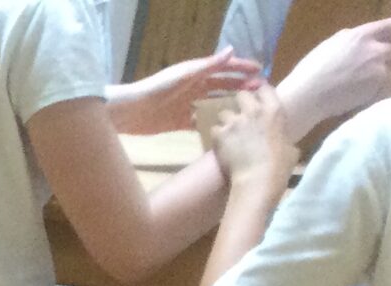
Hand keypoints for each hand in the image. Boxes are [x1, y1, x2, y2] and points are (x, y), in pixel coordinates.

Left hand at [105, 50, 260, 133]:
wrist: (130, 112)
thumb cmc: (157, 89)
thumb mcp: (185, 75)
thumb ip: (208, 65)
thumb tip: (232, 50)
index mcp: (196, 74)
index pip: (224, 68)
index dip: (241, 68)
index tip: (260, 71)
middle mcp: (193, 88)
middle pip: (221, 87)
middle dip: (240, 88)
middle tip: (260, 93)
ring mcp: (187, 106)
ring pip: (213, 105)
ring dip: (228, 107)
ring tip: (247, 113)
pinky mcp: (179, 122)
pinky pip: (199, 123)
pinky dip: (211, 125)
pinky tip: (225, 131)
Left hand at [211, 84, 297, 188]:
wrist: (257, 178)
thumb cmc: (279, 165)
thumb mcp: (289, 145)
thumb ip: (280, 134)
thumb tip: (278, 137)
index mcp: (274, 110)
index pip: (264, 88)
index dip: (259, 93)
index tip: (257, 99)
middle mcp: (253, 111)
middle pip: (242, 95)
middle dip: (240, 103)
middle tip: (241, 115)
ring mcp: (235, 122)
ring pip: (224, 112)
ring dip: (226, 120)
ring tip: (228, 132)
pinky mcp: (220, 134)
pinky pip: (214, 128)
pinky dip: (216, 134)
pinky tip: (220, 143)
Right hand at [278, 16, 390, 138]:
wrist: (307, 97)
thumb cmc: (312, 69)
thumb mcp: (331, 44)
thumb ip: (353, 39)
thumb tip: (364, 41)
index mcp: (364, 35)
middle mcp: (377, 51)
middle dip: (388, 56)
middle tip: (374, 63)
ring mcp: (378, 73)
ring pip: (388, 71)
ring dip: (379, 75)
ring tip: (360, 83)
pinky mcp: (376, 91)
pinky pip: (381, 88)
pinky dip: (373, 90)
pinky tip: (355, 93)